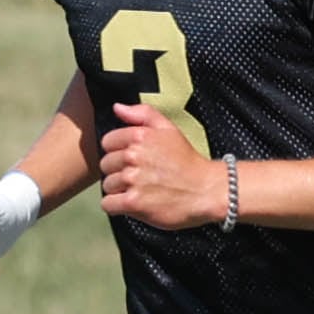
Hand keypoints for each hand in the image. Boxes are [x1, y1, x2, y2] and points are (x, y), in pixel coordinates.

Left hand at [97, 100, 227, 228]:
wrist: (208, 190)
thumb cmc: (189, 162)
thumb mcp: (170, 130)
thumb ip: (143, 114)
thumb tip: (117, 108)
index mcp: (139, 136)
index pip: (107, 143)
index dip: (119, 152)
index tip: (135, 160)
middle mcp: (133, 156)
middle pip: (106, 165)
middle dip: (119, 171)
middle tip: (141, 177)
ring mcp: (132, 179)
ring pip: (108, 185)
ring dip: (120, 190)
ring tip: (142, 191)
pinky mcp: (133, 202)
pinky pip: (108, 204)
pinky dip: (117, 206)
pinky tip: (134, 203)